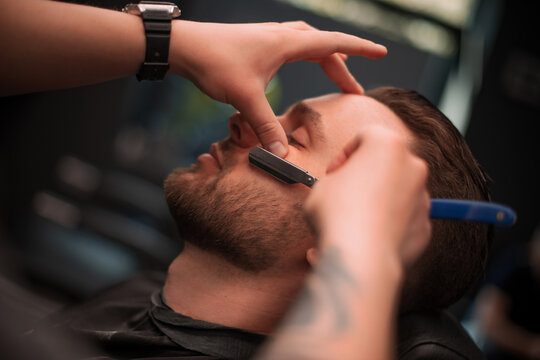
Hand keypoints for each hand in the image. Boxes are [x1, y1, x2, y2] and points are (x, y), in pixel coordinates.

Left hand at [169, 20, 386, 156]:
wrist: (184, 46)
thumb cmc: (215, 63)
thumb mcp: (245, 98)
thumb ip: (266, 126)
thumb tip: (281, 154)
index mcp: (286, 44)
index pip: (333, 44)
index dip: (360, 50)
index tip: (382, 53)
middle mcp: (281, 36)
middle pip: (323, 47)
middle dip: (343, 67)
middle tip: (354, 91)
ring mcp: (269, 37)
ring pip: (307, 44)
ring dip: (325, 58)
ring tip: (336, 75)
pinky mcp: (257, 43)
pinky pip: (291, 45)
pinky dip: (305, 55)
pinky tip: (297, 67)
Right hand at [304, 126, 430, 268]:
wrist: (359, 257)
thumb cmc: (337, 215)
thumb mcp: (322, 185)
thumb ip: (339, 178)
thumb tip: (343, 188)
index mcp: (388, 145)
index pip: (365, 137)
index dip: (343, 155)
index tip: (333, 173)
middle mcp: (412, 167)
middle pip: (386, 164)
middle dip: (365, 176)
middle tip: (343, 193)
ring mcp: (423, 198)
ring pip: (396, 192)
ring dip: (377, 201)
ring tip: (352, 220)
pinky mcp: (425, 226)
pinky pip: (403, 220)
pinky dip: (388, 225)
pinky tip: (365, 237)